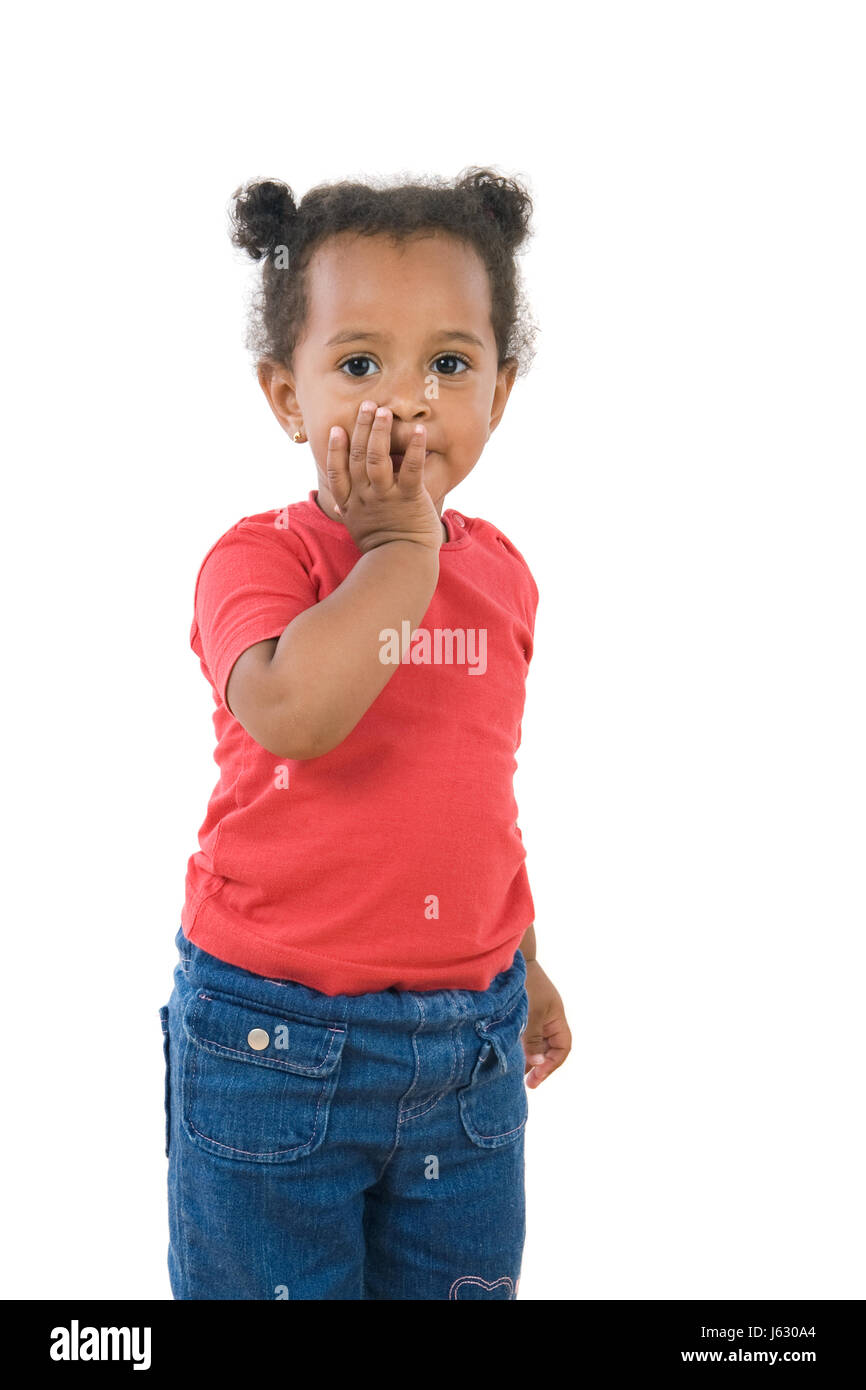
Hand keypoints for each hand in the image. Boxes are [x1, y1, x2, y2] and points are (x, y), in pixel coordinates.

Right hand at [327, 400, 443, 554]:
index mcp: (351, 504)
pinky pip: (412, 469)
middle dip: (361, 428)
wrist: (403, 564)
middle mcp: (365, 497)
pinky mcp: (410, 498)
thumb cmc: (382, 547)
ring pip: (377, 458)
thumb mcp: (358, 528)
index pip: (337, 472)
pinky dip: (416, 448)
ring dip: (379, 432)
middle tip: (366, 405)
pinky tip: (420, 430)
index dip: (335, 449)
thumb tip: (338, 505)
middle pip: (357, 456)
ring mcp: (386, 497)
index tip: (337, 429)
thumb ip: (349, 511)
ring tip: (383, 411)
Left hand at [522, 960, 571, 1086]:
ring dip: (527, 1057)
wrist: (510, 958)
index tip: (537, 1077)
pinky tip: (508, 1054)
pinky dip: (519, 1045)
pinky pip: (524, 1034)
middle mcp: (548, 1018)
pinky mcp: (522, 1012)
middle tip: (527, 1083)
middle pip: (549, 1048)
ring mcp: (535, 1015)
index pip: (563, 1048)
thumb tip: (537, 1065)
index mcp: (556, 1018)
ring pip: (536, 1043)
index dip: (553, 1064)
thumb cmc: (525, 983)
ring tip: (515, 1074)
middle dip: (539, 1066)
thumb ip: (533, 1040)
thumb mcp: (530, 1014)